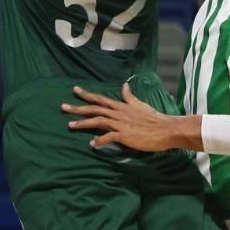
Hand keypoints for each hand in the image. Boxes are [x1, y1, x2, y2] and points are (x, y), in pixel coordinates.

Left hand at [63, 83, 181, 151]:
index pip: (101, 99)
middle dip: (78, 108)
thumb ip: (129, 96)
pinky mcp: (125, 136)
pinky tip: (92, 144)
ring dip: (83, 123)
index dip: (87, 95)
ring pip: (98, 121)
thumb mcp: (140, 104)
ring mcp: (121, 124)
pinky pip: (108, 138)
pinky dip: (99, 140)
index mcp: (122, 106)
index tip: (75, 90)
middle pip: (95, 109)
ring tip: (70, 125)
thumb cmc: (154, 118)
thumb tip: (124, 85)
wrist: (166, 129)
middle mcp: (118, 113)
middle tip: (63, 107)